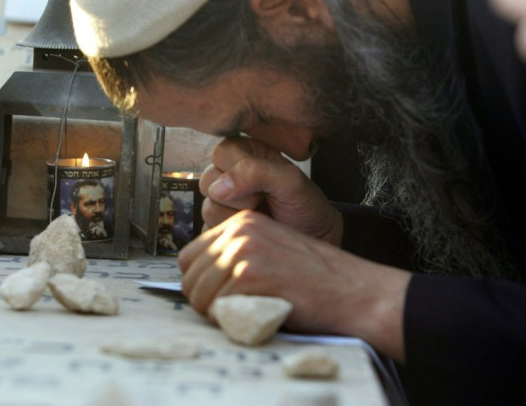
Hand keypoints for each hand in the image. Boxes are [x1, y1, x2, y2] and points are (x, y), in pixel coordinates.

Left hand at [178, 210, 410, 361]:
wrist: (354, 292)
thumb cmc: (316, 281)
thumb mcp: (271, 252)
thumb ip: (236, 258)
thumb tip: (197, 282)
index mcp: (242, 222)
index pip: (190, 256)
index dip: (198, 283)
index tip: (213, 298)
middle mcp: (239, 230)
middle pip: (190, 275)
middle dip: (202, 301)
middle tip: (227, 314)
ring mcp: (244, 250)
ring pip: (198, 293)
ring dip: (214, 313)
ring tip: (242, 317)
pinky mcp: (250, 273)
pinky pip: (216, 306)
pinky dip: (228, 321)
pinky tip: (252, 319)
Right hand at [200, 136, 342, 244]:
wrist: (313, 240)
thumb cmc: (305, 206)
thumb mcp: (290, 182)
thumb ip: (256, 172)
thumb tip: (217, 188)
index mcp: (243, 153)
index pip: (221, 154)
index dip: (242, 172)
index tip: (267, 183)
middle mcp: (227, 175)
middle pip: (207, 182)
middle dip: (240, 198)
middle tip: (264, 202)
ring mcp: (220, 203)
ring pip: (207, 209)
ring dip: (237, 218)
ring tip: (261, 218)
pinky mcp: (217, 228)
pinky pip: (210, 231)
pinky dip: (232, 235)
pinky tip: (252, 231)